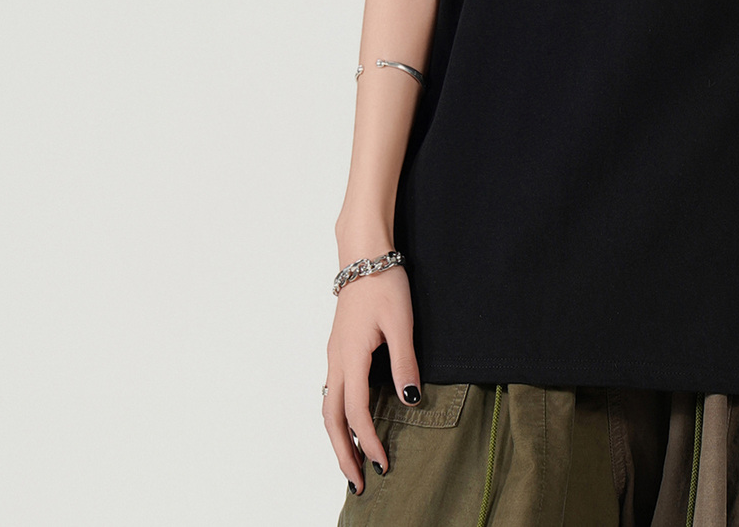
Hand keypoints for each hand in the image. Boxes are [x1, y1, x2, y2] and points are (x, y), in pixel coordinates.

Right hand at [322, 263, 420, 493]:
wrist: (364, 255)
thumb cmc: (385, 283)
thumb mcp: (402, 322)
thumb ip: (405, 363)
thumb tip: (410, 402)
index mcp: (351, 357)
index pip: (357, 412)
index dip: (369, 441)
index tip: (382, 464)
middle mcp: (336, 360)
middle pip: (332, 419)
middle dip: (343, 454)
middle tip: (357, 484)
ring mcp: (334, 354)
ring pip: (328, 407)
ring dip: (338, 438)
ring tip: (351, 463)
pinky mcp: (338, 348)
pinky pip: (332, 391)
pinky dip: (337, 417)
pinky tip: (350, 424)